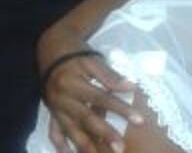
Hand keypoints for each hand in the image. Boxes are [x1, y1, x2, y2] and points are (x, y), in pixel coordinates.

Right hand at [37, 25, 141, 152]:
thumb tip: (130, 87)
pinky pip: (54, 132)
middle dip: (104, 134)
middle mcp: (62, 98)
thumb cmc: (76, 54)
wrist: (51, 50)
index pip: (102, 98)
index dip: (121, 109)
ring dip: (84, 145)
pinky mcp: (51, 113)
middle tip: (120, 147)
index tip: (139, 120)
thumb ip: (110, 75)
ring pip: (70, 130)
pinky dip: (61, 146)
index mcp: (73, 83)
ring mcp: (54, 108)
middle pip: (86, 118)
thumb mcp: (92, 59)